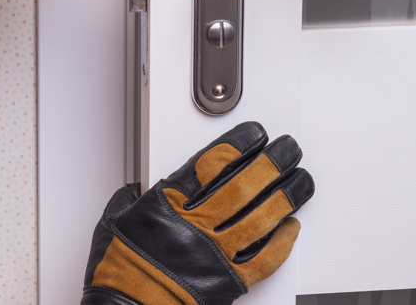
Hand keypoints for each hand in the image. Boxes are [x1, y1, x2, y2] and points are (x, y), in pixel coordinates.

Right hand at [81, 121, 314, 304]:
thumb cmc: (119, 271)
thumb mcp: (114, 222)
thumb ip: (130, 201)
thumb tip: (134, 193)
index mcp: (169, 203)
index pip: (212, 163)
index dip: (239, 144)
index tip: (255, 134)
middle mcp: (196, 223)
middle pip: (244, 185)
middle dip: (271, 163)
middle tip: (288, 149)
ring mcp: (216, 251)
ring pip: (261, 217)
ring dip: (285, 196)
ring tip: (301, 180)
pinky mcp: (228, 280)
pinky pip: (265, 258)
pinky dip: (282, 242)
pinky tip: (293, 226)